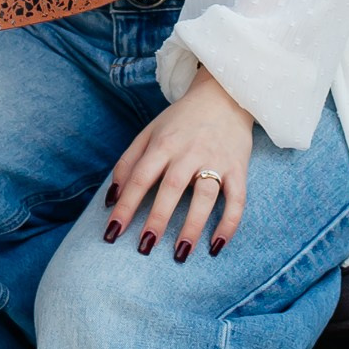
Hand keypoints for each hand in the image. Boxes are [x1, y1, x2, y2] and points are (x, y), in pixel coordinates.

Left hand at [105, 67, 253, 262]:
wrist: (224, 95)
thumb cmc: (181, 121)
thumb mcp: (149, 133)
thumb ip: (128, 163)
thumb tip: (110, 199)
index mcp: (163, 144)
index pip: (140, 178)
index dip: (125, 207)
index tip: (111, 234)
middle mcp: (189, 152)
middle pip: (171, 188)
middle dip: (157, 219)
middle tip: (144, 248)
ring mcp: (216, 160)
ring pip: (204, 196)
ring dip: (193, 226)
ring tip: (180, 254)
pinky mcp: (238, 168)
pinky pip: (237, 199)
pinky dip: (229, 223)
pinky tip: (217, 246)